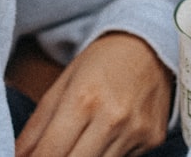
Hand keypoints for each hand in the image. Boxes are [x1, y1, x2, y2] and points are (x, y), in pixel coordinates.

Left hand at [15, 32, 171, 155]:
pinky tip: (107, 137)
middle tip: (52, 153)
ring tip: (79, 142)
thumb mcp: (63, 84)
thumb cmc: (102, 61)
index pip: (50, 153)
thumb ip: (36, 126)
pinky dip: (107, 156)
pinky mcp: (153, 139)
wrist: (151, 45)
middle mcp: (112, 118)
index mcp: (83, 99)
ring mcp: (135, 132)